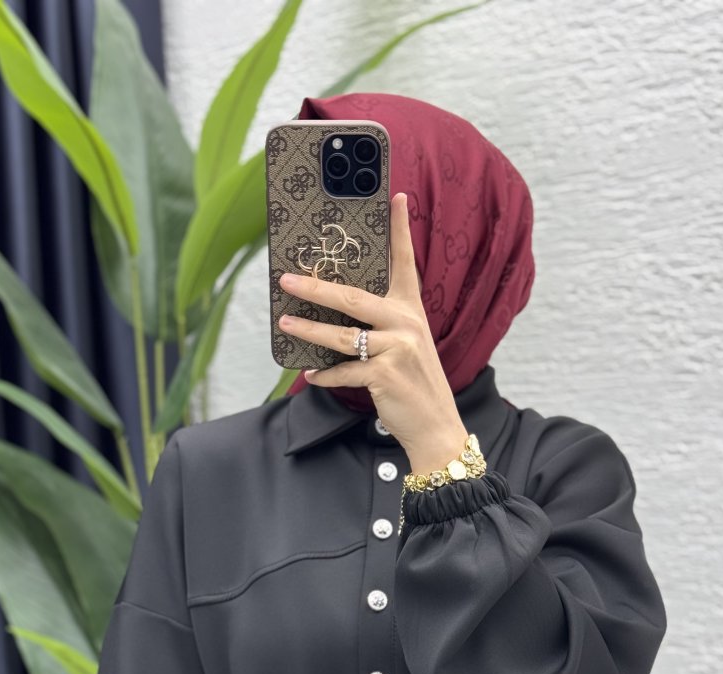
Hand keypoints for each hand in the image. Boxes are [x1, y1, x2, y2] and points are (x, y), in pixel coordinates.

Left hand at [277, 192, 470, 472]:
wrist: (436, 426)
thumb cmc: (415, 384)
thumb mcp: (407, 346)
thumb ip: (382, 326)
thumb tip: (336, 314)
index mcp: (411, 311)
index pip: (405, 263)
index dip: (399, 229)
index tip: (394, 197)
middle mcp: (406, 324)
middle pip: (353, 297)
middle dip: (316, 286)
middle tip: (287, 278)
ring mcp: (397, 349)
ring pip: (342, 334)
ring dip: (309, 330)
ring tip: (286, 323)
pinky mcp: (385, 375)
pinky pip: (344, 371)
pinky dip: (325, 375)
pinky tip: (311, 374)